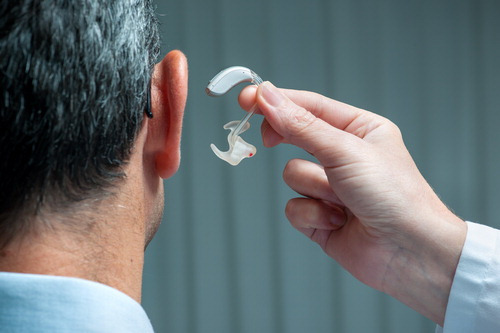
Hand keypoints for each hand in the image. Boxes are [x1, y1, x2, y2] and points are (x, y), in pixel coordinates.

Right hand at [239, 82, 466, 324]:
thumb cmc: (394, 195)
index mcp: (358, 129)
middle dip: (285, 139)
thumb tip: (268, 97)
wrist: (410, 252)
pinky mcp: (320, 216)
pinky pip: (293, 206)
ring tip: (342, 200)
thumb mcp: (345, 151)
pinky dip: (312, 214)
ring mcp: (330, 187)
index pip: (309, 106)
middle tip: (267, 139)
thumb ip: (301, 126)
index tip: (246, 98)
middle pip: (295, 136)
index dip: (276, 100)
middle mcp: (342, 156)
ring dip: (313, 187)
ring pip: (292, 174)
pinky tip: (337, 221)